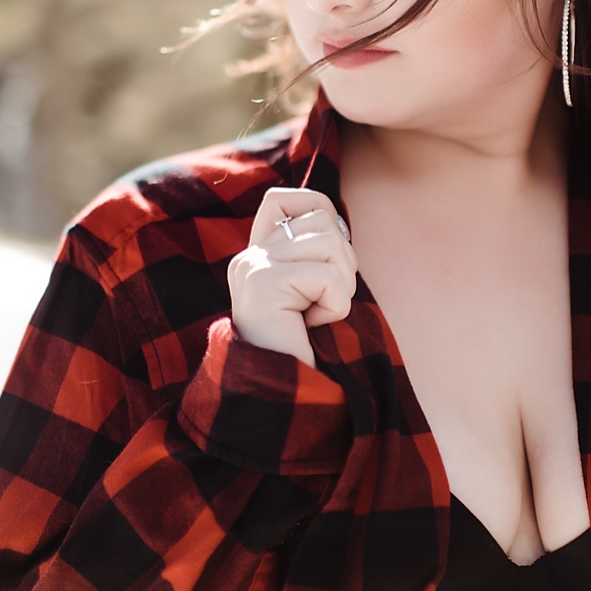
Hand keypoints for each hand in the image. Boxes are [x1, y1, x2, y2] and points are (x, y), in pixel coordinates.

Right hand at [226, 188, 356, 367]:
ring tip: (316, 314)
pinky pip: (327, 278)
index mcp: (256, 254)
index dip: (319, 214)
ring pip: (330, 244)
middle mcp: (249, 256)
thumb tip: (334, 220)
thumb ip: (314, 253)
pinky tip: (311, 326)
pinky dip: (335, 306)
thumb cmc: (308, 344)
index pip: (285, 198)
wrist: (285, 392)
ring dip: (341, 286)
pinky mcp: (263, 286)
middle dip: (342, 263)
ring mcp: (252, 268)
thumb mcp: (311, 291)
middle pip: (322, 221)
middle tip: (322, 300)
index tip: (326, 260)